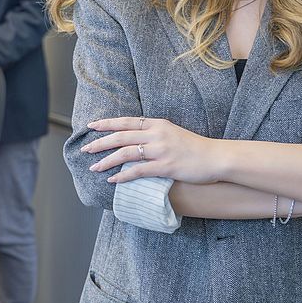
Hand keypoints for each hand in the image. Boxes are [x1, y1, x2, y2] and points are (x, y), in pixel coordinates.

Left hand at [82, 117, 219, 184]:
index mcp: (158, 124)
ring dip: (106, 161)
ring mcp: (160, 150)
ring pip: (125, 153)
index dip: (107, 123)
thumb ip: (154, 133)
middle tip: (86, 149)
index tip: (91, 126)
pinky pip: (138, 171)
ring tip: (94, 167)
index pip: (126, 121)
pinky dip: (122, 176)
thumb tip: (135, 138)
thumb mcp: (173, 132)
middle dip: (100, 142)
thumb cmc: (195, 148)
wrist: (216, 157)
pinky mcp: (165, 166)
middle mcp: (157, 134)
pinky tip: (112, 181)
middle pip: (121, 136)